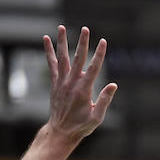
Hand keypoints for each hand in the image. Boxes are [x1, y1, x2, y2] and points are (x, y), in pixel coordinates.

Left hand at [43, 26, 116, 141]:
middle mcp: (72, 83)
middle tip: (85, 29)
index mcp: (84, 90)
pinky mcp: (55, 83)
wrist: (61, 131)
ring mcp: (62, 82)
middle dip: (82, 43)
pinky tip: (46, 39)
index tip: (103, 41)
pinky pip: (52, 64)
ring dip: (62, 42)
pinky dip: (49, 51)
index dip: (99, 54)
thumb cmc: (81, 126)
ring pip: (63, 58)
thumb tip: (113, 85)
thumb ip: (105, 100)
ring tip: (61, 27)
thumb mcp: (97, 117)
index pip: (94, 68)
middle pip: (78, 58)